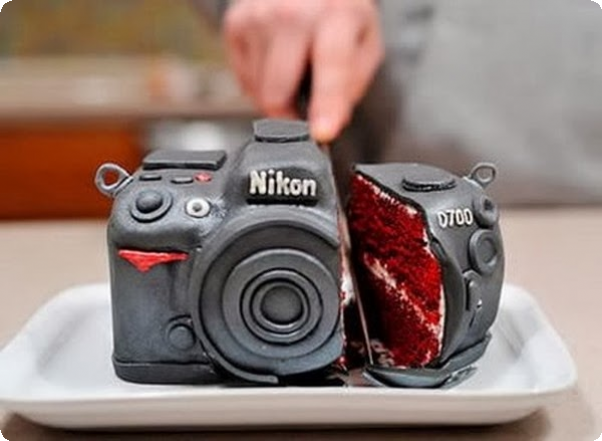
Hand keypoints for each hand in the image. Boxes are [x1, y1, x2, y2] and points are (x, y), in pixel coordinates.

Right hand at [224, 0, 383, 142]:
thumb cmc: (337, 15)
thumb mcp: (365, 43)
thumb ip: (352, 84)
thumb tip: (330, 122)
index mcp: (335, 15)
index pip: (331, 65)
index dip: (326, 104)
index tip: (322, 133)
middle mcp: (292, 12)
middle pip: (278, 93)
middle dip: (290, 117)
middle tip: (304, 114)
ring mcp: (257, 17)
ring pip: (258, 91)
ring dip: (276, 96)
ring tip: (294, 71)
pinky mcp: (235, 25)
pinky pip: (244, 80)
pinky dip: (260, 82)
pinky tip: (276, 63)